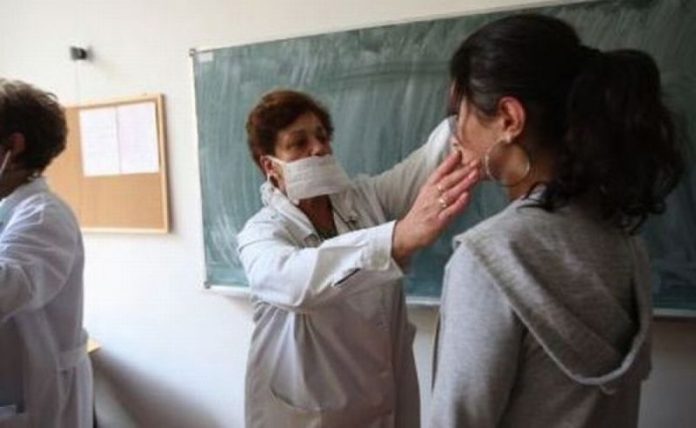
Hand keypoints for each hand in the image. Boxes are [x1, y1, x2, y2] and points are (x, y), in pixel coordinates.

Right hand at [392, 151, 479, 266]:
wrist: (407, 234)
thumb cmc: (421, 214)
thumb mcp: (427, 195)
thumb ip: (441, 184)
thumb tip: (456, 171)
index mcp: (428, 188)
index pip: (439, 172)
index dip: (449, 162)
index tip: (459, 152)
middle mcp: (431, 196)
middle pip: (448, 181)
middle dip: (463, 171)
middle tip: (476, 162)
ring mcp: (434, 209)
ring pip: (451, 194)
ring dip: (464, 183)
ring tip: (475, 174)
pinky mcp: (438, 222)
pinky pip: (450, 211)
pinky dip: (459, 204)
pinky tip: (467, 196)